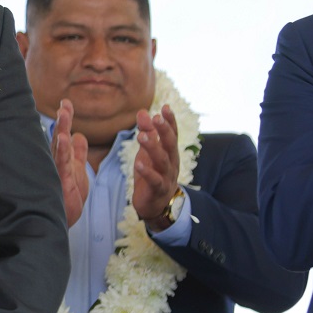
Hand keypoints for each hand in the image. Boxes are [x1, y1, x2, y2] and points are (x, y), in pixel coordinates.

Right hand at [51, 99, 89, 227]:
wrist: (64, 220)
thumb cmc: (69, 196)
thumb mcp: (79, 171)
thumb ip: (79, 154)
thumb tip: (79, 135)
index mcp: (64, 158)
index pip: (64, 134)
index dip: (65, 119)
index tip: (66, 103)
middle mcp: (58, 162)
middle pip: (60, 137)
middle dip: (63, 120)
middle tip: (65, 103)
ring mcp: (58, 171)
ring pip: (59, 147)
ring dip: (61, 130)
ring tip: (63, 114)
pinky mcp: (61, 181)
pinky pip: (62, 163)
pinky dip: (63, 150)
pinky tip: (64, 138)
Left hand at [132, 105, 181, 230]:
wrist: (155, 204)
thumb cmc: (152, 173)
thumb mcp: (147, 151)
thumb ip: (146, 132)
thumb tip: (142, 111)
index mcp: (170, 152)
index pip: (172, 134)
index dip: (170, 121)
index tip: (165, 107)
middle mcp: (171, 162)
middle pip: (170, 145)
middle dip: (164, 131)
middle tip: (157, 118)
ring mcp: (166, 176)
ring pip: (162, 161)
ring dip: (153, 148)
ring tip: (142, 136)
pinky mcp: (157, 190)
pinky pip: (154, 180)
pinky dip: (147, 172)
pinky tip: (139, 164)